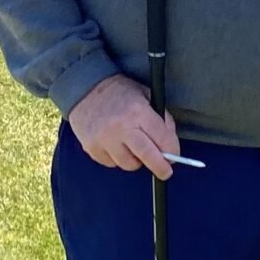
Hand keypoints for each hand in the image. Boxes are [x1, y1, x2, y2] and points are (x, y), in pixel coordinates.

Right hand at [67, 74, 182, 178]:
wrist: (85, 88)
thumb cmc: (119, 92)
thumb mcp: (146, 95)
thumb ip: (161, 118)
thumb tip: (170, 144)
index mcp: (138, 112)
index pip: (163, 139)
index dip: (172, 152)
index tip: (174, 157)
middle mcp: (121, 127)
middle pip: (148, 157)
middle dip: (161, 168)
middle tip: (165, 171)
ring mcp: (104, 139)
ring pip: (129, 164)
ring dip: (136, 160)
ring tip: (132, 146)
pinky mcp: (92, 148)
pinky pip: (112, 163)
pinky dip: (117, 158)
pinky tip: (115, 144)